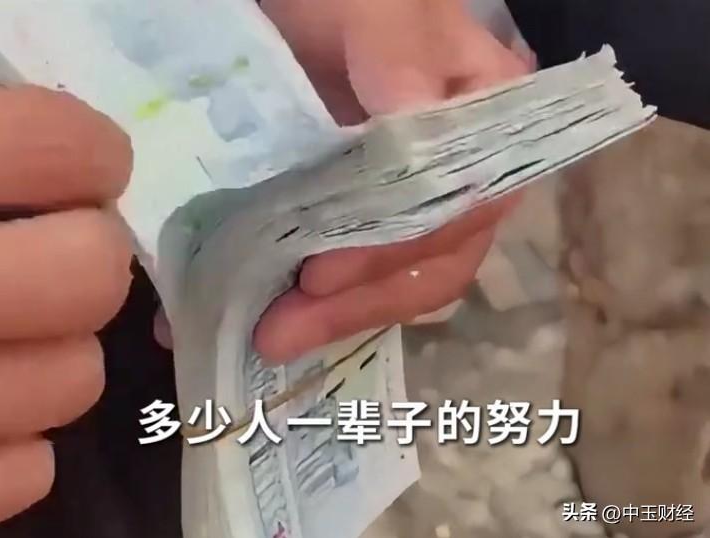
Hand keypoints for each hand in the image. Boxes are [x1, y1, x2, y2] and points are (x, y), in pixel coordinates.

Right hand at [0, 86, 132, 520]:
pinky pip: (30, 466)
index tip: (87, 166)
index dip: (85, 154)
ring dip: (58, 356)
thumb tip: (64, 141)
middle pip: (89, 275)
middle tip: (55, 251)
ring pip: (77, 379)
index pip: (64, 150)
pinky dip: (20, 437)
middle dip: (85, 262)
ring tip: (8, 337)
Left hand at [248, 0, 532, 361]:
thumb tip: (416, 145)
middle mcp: (458, 173)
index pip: (462, 208)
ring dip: (332, 316)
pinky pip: (352, 271)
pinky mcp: (361, 215)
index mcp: (484, 121)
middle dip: (357, 305)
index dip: (397, 250)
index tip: (320, 274)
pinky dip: (309, 300)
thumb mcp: (372, 6)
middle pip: (433, 262)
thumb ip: (399, 56)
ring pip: (394, 280)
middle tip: (279, 334)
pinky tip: (253, 316)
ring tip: (264, 336)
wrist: (286, 5)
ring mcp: (408, 199)